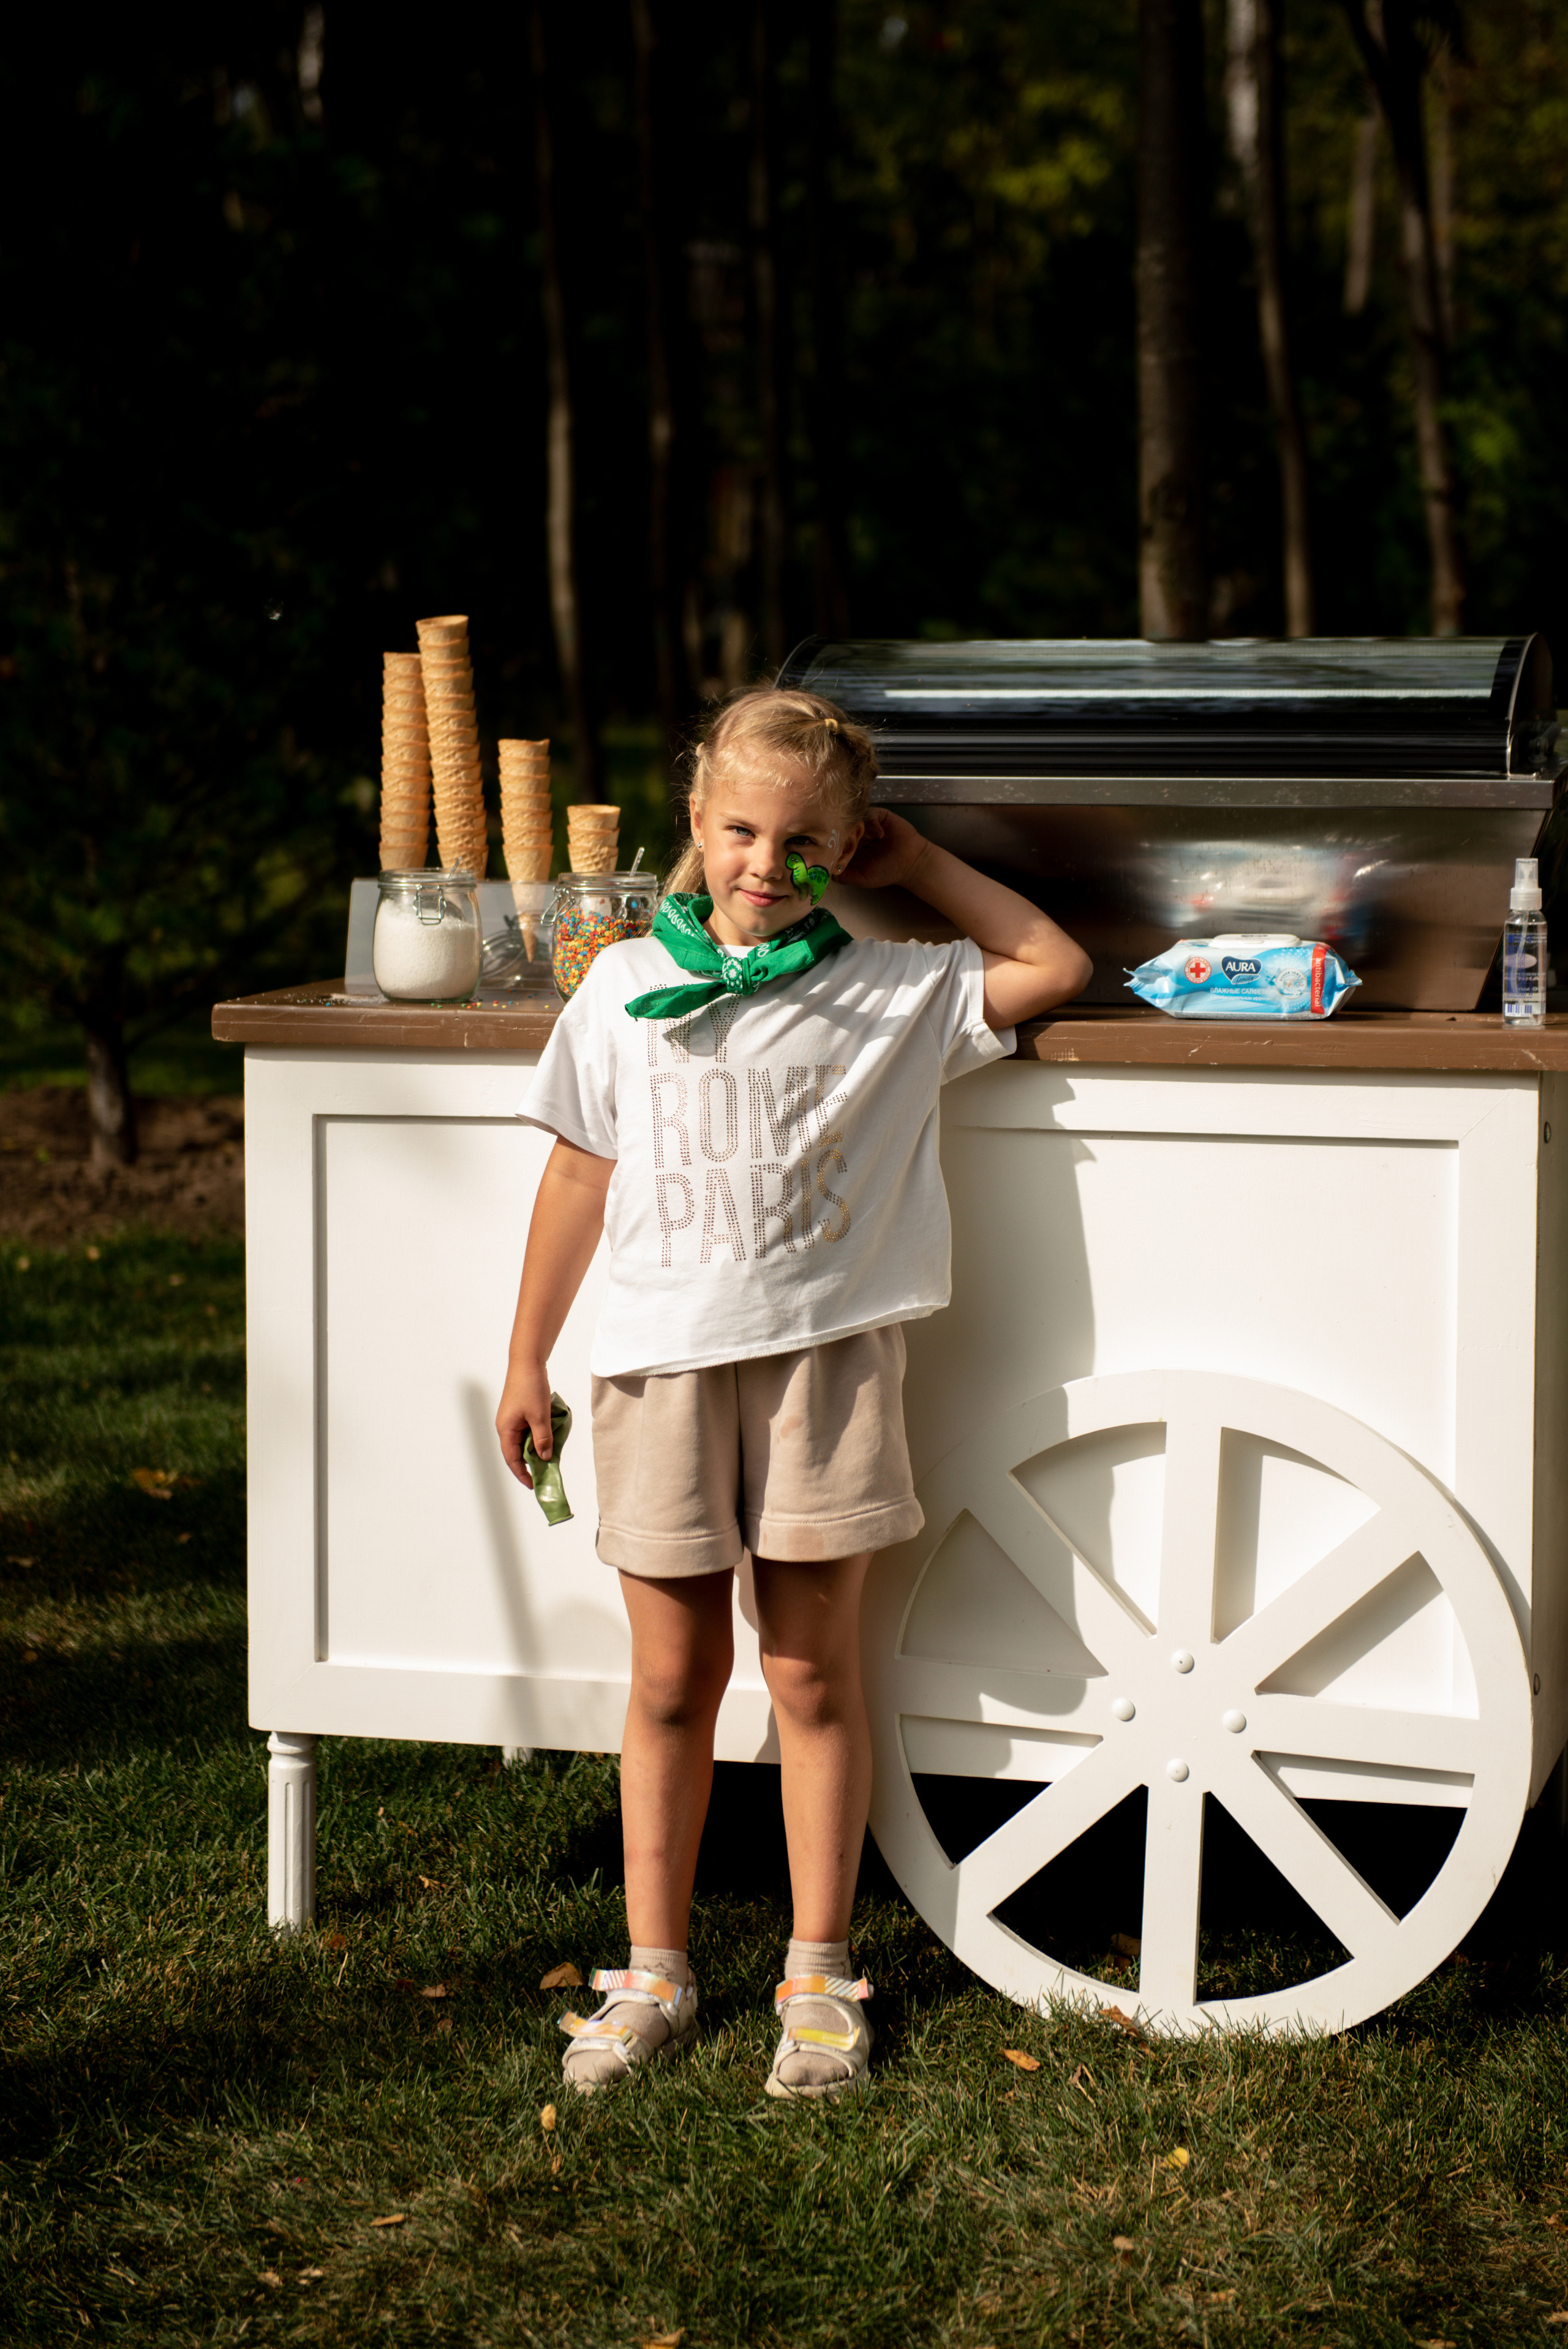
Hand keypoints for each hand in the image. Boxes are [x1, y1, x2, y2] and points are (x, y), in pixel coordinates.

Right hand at [496, 1354, 554, 1487]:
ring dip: (535, 1449)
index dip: (522, 1474)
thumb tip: (544, 1458)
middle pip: (516, 1452)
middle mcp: (505, 1426)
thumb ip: (542, 1439)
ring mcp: (511, 1419)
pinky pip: (526, 1430)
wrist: (527, 1362)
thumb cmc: (530, 1388)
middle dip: (530, 1464)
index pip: (512, 1459)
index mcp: (506, 1430)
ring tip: (549, 1457)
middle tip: (545, 1473)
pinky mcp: (518, 1411)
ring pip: (523, 1440)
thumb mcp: (539, 1417)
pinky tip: (548, 1438)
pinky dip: (536, 1437)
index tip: (534, 1485)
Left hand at [836, 806, 930, 890]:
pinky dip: (872, 824)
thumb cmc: (886, 871)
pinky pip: (868, 814)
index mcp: (848, 848)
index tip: (841, 853)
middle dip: (846, 837)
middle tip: (854, 845)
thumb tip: (823, 869)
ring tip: (868, 841)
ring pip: (852, 820)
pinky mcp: (877, 815)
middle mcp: (854, 835)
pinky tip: (879, 835)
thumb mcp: (860, 877)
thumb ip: (841, 875)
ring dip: (858, 829)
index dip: (835, 846)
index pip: (833, 842)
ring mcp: (865, 824)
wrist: (911, 862)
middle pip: (840, 829)